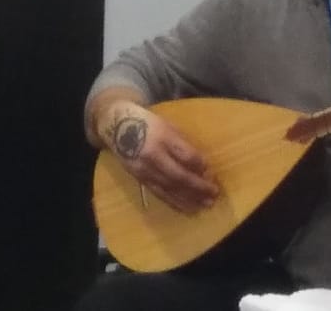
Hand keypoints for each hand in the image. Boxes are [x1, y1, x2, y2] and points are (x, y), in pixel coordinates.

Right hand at [100, 101, 218, 213]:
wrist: (115, 125)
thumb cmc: (147, 121)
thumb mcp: (167, 124)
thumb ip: (182, 143)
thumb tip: (201, 164)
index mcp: (163, 136)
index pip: (187, 156)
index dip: (202, 166)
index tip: (212, 172)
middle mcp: (153, 155)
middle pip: (179, 176)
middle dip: (199, 187)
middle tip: (214, 193)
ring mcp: (145, 169)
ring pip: (170, 188)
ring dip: (190, 198)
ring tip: (206, 204)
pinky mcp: (139, 179)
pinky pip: (159, 193)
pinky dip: (175, 202)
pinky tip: (188, 208)